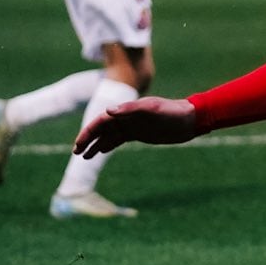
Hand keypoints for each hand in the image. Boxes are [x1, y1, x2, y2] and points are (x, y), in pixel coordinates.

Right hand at [74, 96, 198, 158]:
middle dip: (87, 140)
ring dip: (95, 144)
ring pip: (108, 135)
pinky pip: (119, 139)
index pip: (101, 121)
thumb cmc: (171, 111)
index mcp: (126, 110)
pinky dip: (108, 145)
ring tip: (84, 156)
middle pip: (101, 129)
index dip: (88, 132)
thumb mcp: (152, 109)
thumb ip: (130, 109)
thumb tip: (108, 111)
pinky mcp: (139, 134)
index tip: (79, 144)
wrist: (189, 120)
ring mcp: (132, 126)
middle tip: (76, 152)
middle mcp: (126, 117)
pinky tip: (100, 152)